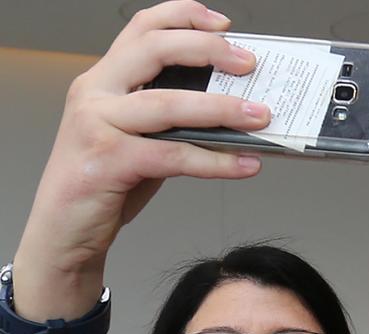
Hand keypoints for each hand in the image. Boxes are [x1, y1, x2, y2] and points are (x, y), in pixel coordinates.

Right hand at [15, 0, 270, 303]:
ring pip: (169, 105)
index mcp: (101, 80)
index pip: (142, 29)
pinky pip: (173, 157)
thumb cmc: (102, 186)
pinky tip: (242, 165)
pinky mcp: (108, 161)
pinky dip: (215, 161)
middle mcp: (95, 93)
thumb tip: (226, 117)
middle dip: (208, 51)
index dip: (184, 17)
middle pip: (155, 50)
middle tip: (248, 64)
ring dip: (222, 109)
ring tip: (259, 117)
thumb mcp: (134, 141)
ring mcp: (97, 124)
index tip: (224, 25)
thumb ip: (167, 122)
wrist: (64, 232)